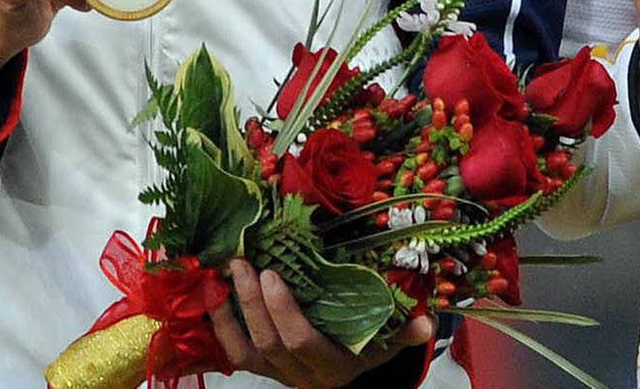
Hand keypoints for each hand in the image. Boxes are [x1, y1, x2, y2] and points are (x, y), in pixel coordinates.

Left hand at [208, 258, 433, 387]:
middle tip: (243, 262)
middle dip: (252, 303)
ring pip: (245, 352)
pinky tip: (211, 294)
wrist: (344, 377)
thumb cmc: (365, 349)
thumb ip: (406, 333)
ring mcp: (277, 374)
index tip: (274, 275)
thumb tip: (427, 321)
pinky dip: (220, 325)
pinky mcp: (260, 368)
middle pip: (269, 344)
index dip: (283, 312)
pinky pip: (233, 354)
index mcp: (332, 367)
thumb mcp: (387, 342)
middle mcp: (301, 376)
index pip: (301, 343)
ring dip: (228, 314)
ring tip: (220, 277)